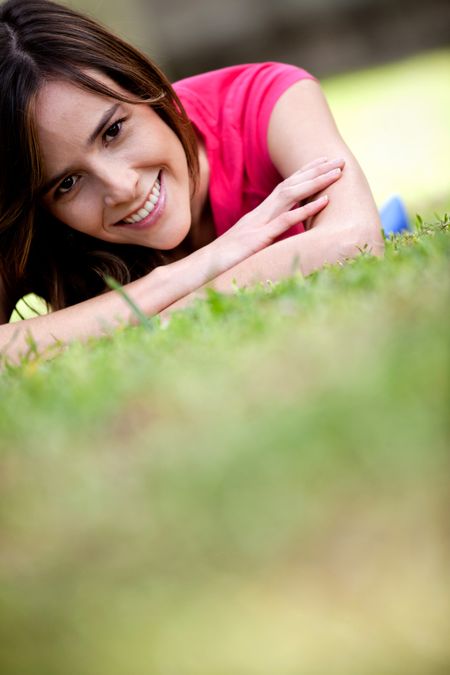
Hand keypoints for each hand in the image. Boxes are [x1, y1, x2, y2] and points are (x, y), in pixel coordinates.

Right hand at [216, 157, 344, 264]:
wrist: (199, 270)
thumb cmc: (224, 262)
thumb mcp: (248, 247)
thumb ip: (263, 238)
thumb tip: (278, 239)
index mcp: (258, 216)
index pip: (284, 188)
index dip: (304, 174)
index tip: (323, 163)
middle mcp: (259, 214)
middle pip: (290, 185)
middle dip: (315, 171)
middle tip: (339, 160)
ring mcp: (259, 224)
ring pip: (291, 196)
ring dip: (316, 182)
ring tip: (337, 173)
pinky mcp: (258, 239)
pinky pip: (285, 221)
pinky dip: (306, 209)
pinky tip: (325, 201)